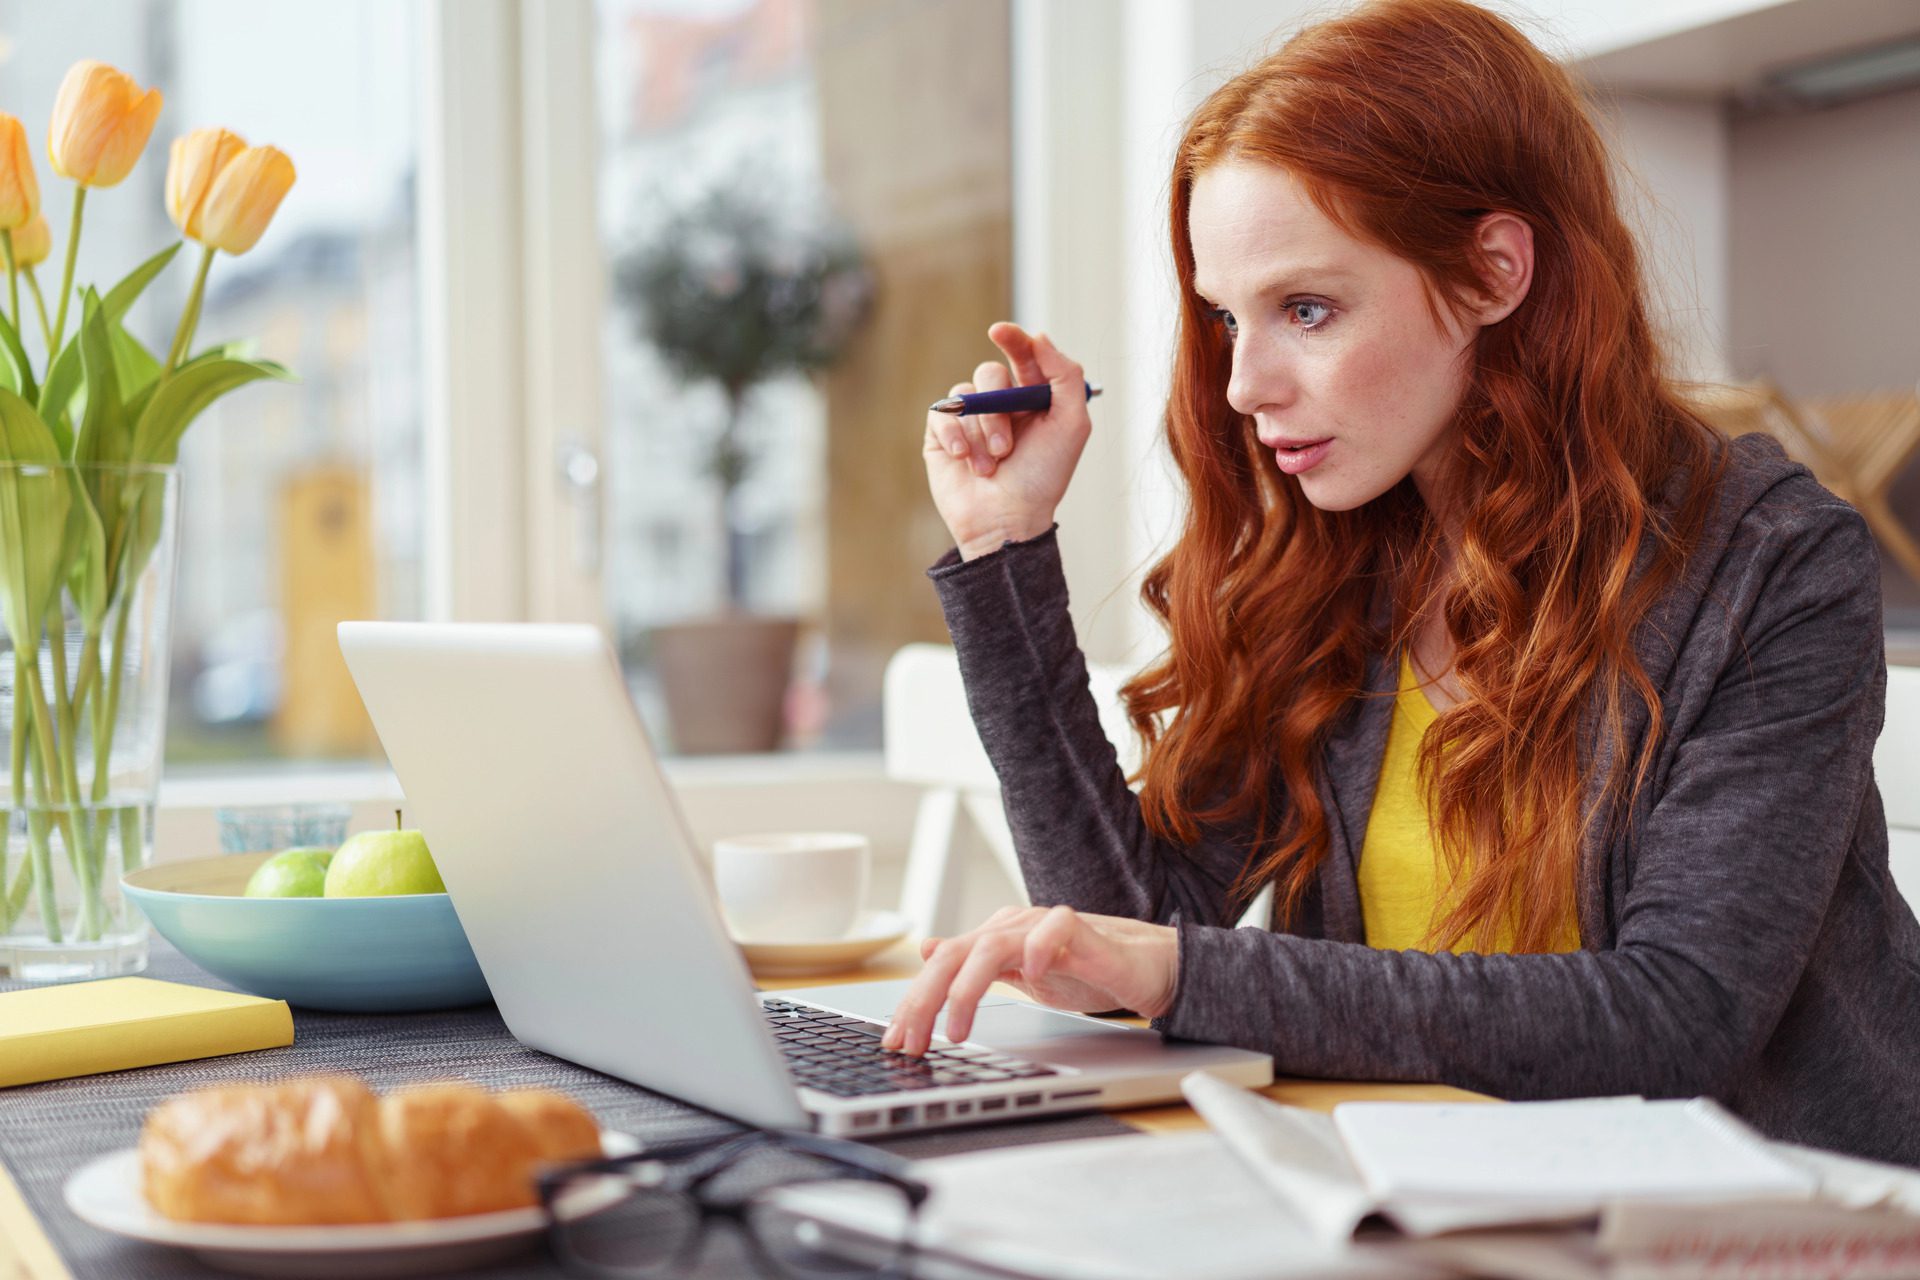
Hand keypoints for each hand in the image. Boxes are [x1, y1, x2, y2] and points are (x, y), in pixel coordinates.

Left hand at [880, 905, 1178, 1055]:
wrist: (1147, 965)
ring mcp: (1044, 925)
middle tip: (914, 1043)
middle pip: (954, 953)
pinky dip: (1036, 948)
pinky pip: (1053, 928)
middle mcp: (1013, 927)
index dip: (913, 1002)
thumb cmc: (1086, 971)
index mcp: (994, 938)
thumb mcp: (1019, 975)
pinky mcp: (1081, 930)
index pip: (940, 964)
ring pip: (991, 944)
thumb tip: (927, 950)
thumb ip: (975, 965)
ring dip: (966, 990)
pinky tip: (1029, 975)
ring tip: (958, 1031)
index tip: (895, 1042)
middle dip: (926, 1001)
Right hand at [922, 323, 1092, 559]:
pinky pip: (941, 413)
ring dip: (980, 432)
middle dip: (998, 407)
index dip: (1013, 338)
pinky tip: (965, 460)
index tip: (1001, 331)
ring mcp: (969, 418)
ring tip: (990, 466)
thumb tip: (1040, 336)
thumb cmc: (1043, 478)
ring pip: (966, 395)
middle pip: (991, 372)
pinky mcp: (942, 434)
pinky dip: (954, 436)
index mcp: (1033, 398)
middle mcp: (1000, 404)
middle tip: (1006, 447)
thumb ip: (1066, 376)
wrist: (1007, 520)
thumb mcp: (1072, 425)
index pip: (1023, 355)